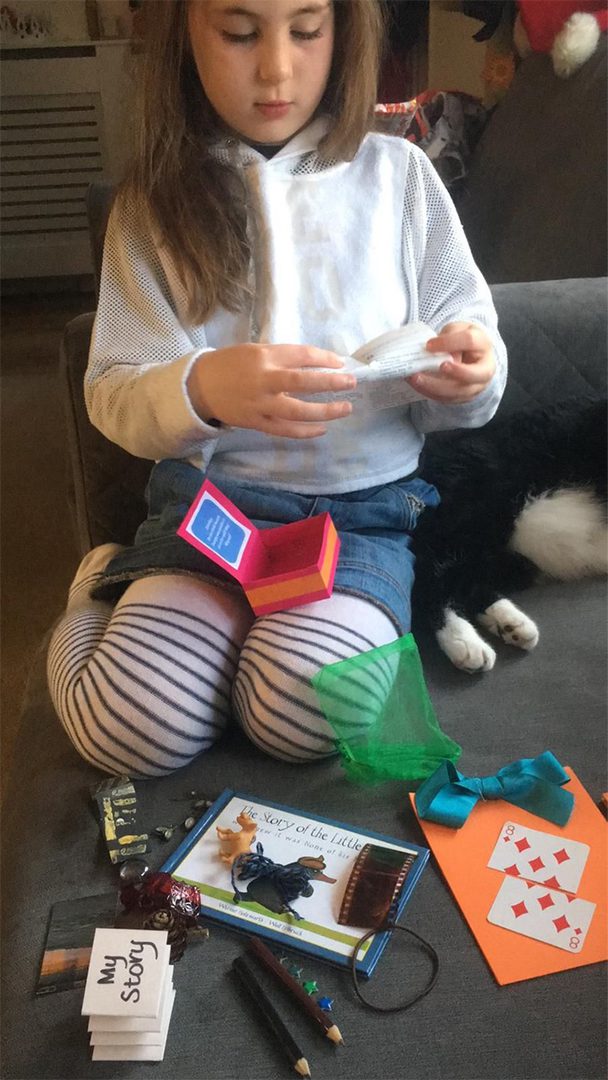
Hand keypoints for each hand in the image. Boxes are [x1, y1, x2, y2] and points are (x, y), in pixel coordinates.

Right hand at [187, 343, 355, 437]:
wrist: (200, 387)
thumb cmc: (230, 364)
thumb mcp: (254, 350)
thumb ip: (281, 357)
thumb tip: (313, 364)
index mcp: (264, 357)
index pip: (302, 355)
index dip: (324, 359)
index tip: (340, 363)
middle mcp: (264, 380)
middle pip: (304, 382)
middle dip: (331, 383)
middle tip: (351, 383)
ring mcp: (261, 404)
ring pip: (298, 411)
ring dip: (325, 411)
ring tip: (345, 409)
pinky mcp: (257, 422)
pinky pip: (285, 430)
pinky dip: (305, 431)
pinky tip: (322, 428)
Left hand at [408, 322, 495, 403]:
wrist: (468, 355)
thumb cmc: (461, 340)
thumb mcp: (456, 329)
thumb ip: (448, 337)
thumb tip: (435, 351)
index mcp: (483, 344)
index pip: (470, 341)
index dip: (449, 342)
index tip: (429, 345)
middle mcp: (484, 368)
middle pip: (474, 374)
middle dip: (456, 372)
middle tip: (439, 367)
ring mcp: (475, 386)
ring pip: (458, 392)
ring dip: (435, 386)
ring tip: (416, 378)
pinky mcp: (462, 397)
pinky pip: (447, 399)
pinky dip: (430, 392)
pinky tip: (417, 385)